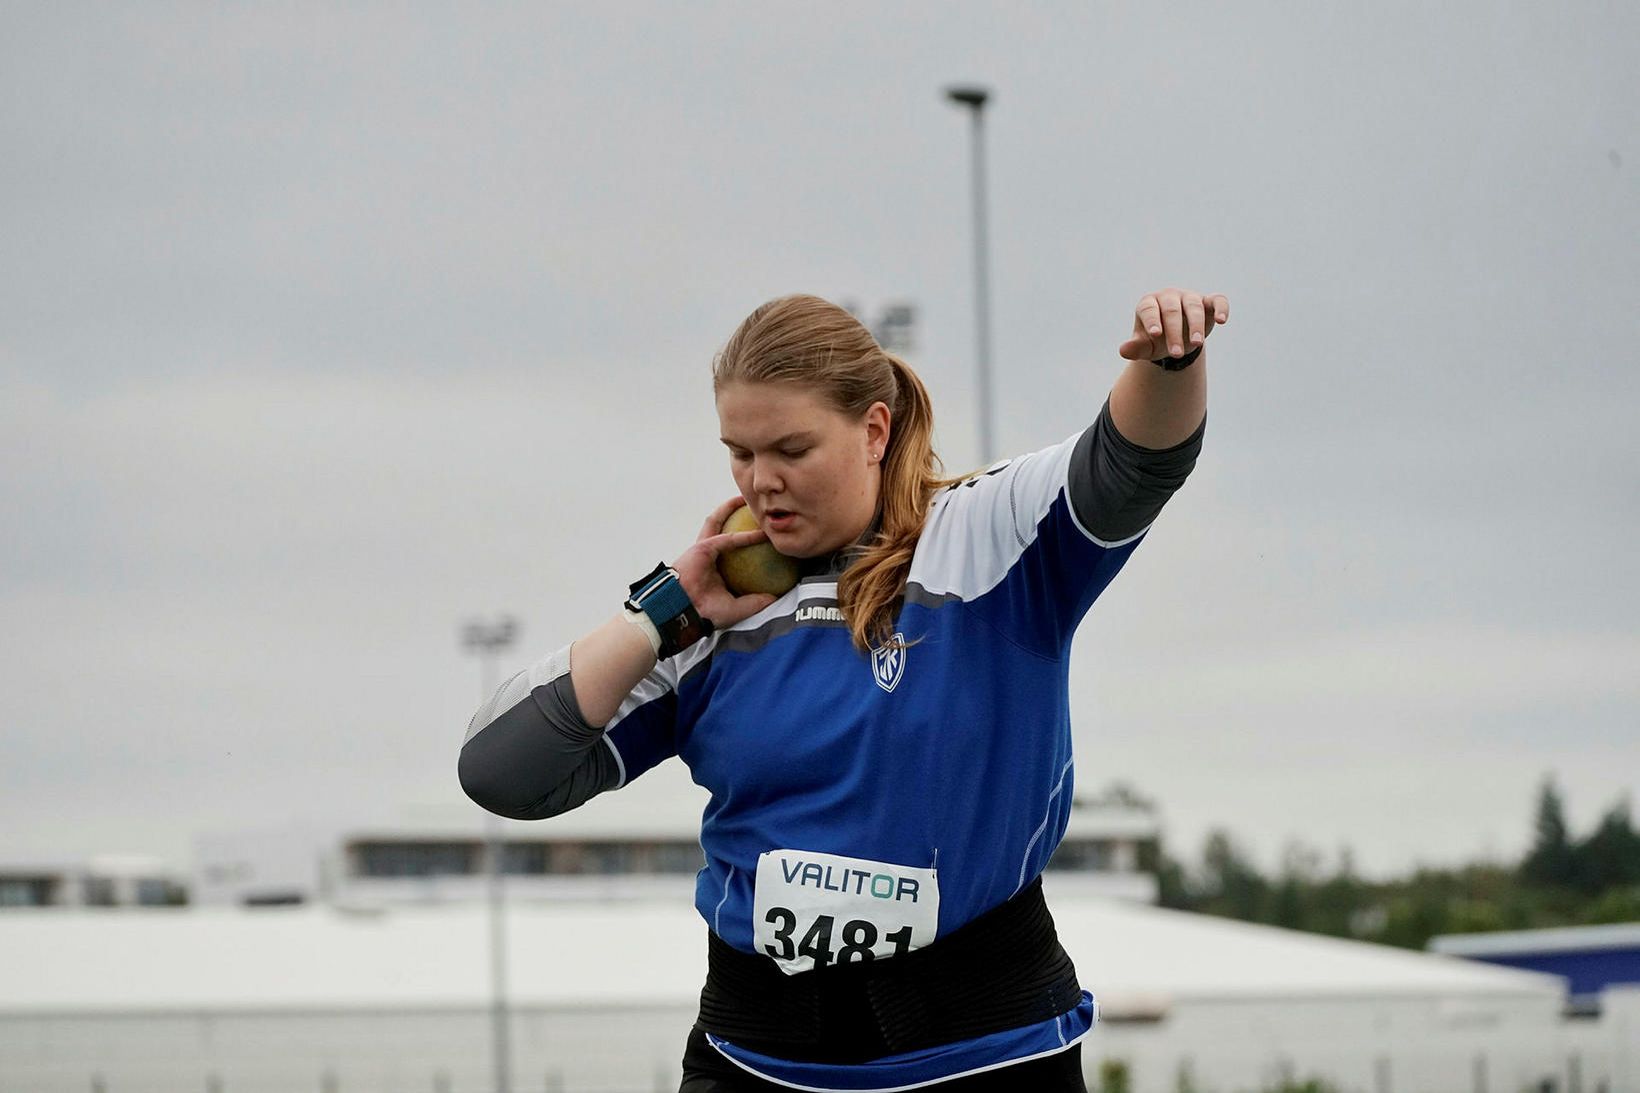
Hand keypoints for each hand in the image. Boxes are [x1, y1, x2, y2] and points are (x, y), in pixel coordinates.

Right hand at [671, 496, 778, 627]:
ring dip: (729, 508)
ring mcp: (703, 549)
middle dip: (732, 513)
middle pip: (721, 527)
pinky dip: (744, 536)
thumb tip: (777, 597)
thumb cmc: (707, 614)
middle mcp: (708, 555)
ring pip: (717, 522)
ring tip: (747, 500)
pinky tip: (760, 533)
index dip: (743, 539)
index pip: (730, 549)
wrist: (686, 614)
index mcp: (715, 567)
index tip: (764, 535)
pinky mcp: (702, 549)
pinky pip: (727, 539)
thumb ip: (756, 601)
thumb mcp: (737, 608)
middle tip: (751, 508)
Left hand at [1118, 288, 1229, 361]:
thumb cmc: (1156, 341)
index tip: (1155, 335)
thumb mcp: (1145, 346)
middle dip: (1174, 332)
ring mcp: (1189, 297)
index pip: (1149, 309)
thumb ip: (1135, 348)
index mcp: (1149, 303)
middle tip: (1176, 353)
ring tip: (1196, 344)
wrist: (1176, 339)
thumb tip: (1123, 351)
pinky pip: (1217, 300)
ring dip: (1195, 325)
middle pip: (1171, 311)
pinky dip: (1221, 308)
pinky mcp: (1208, 302)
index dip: (1152, 321)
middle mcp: (1168, 297)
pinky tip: (1221, 320)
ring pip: (1193, 306)